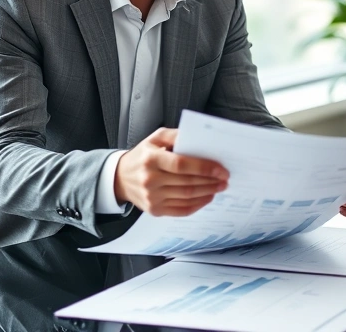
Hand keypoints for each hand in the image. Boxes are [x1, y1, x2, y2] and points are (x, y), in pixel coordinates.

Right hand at [113, 127, 228, 216]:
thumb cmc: (143, 155)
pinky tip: (208, 197)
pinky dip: (198, 205)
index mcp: (151, 159)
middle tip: (225, 178)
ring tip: (220, 187)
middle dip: (211, 181)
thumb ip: (176, 136)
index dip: (204, 168)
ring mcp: (152, 198)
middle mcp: (150, 180)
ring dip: (208, 193)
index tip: (221, 169)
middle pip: (188, 182)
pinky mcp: (155, 210)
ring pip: (187, 197)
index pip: (182, 165)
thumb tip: (199, 140)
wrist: (120, 178)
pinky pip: (182, 210)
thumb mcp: (155, 138)